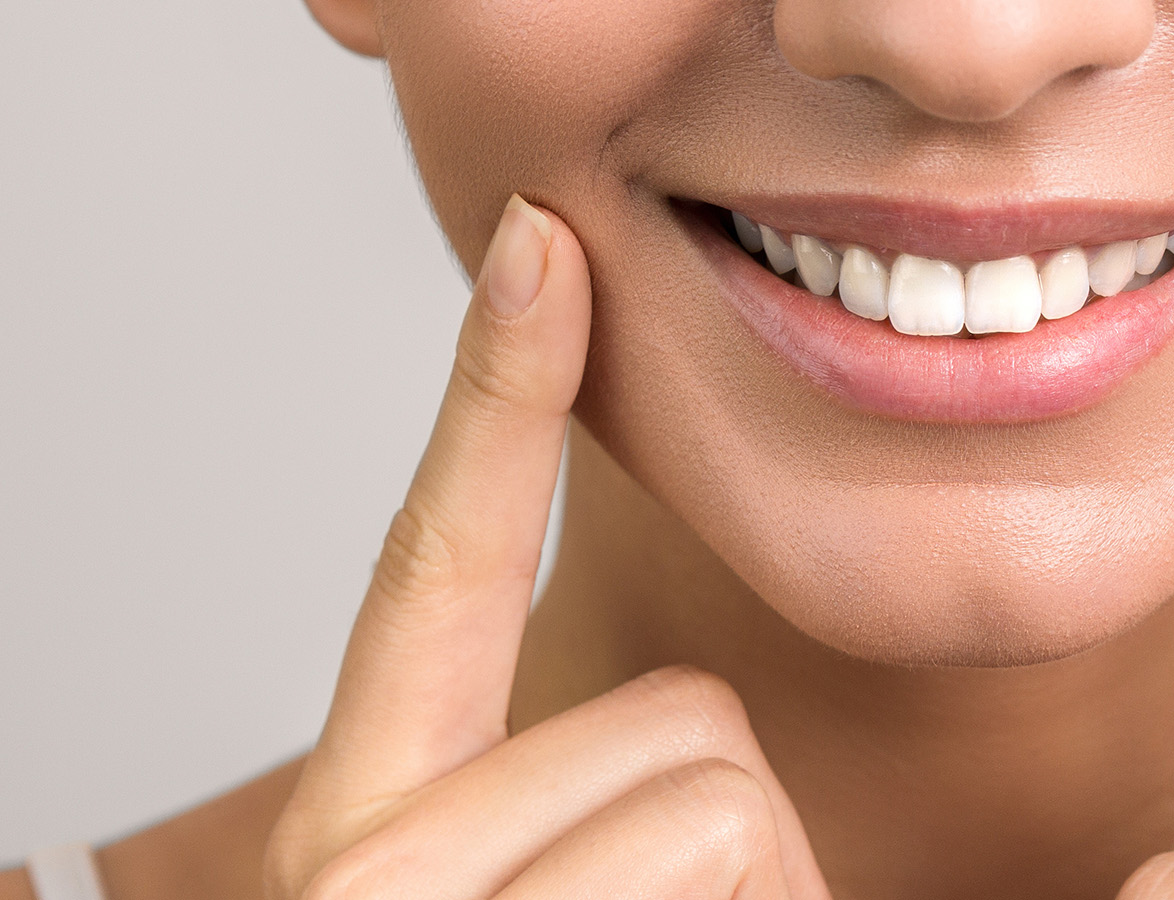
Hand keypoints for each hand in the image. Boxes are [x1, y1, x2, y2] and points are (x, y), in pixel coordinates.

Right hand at [263, 197, 831, 899]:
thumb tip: (694, 723)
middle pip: (679, 701)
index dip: (496, 399)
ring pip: (721, 780)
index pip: (441, 568)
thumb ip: (593, 781)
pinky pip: (746, 847)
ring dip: (754, 883)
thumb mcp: (588, 887)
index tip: (537, 246)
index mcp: (373, 812)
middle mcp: (363, 858)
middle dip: (725, 813)